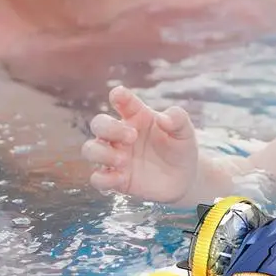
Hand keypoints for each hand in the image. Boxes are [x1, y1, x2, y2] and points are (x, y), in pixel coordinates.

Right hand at [82, 86, 198, 202]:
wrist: (185, 178)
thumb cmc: (180, 148)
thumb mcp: (185, 132)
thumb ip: (178, 120)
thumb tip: (163, 118)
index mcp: (137, 117)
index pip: (122, 101)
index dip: (118, 96)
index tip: (119, 95)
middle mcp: (121, 135)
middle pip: (99, 124)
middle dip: (109, 128)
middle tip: (132, 137)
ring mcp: (116, 157)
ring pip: (90, 150)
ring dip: (102, 153)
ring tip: (123, 160)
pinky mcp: (117, 179)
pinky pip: (97, 178)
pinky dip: (103, 178)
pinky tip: (120, 178)